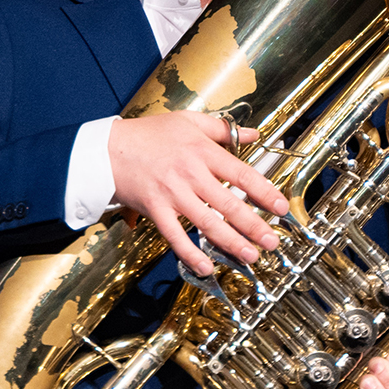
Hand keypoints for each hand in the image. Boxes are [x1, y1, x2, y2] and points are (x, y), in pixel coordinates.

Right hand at [109, 111, 288, 276]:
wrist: (108, 149)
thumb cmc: (148, 134)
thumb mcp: (187, 121)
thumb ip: (222, 129)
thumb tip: (253, 134)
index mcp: (202, 151)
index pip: (240, 174)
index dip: (263, 191)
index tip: (280, 207)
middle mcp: (190, 174)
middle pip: (228, 203)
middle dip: (253, 225)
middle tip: (271, 241)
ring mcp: (172, 194)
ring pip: (207, 222)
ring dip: (230, 242)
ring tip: (250, 255)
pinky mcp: (155, 210)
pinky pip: (175, 236)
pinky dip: (190, 253)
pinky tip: (206, 267)